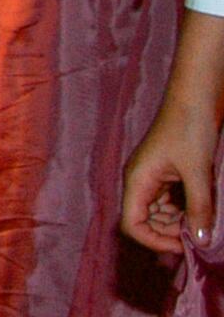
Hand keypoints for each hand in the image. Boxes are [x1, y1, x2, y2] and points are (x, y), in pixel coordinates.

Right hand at [127, 11, 223, 255]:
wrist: (198, 94)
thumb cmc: (189, 126)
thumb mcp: (198, 172)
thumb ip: (198, 209)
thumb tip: (201, 242)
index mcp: (137, 179)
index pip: (133, 224)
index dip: (156, 241)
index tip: (186, 245)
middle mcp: (141, 180)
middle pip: (147, 221)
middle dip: (172, 232)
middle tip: (202, 232)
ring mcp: (156, 175)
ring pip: (163, 212)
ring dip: (182, 221)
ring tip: (206, 218)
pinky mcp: (170, 171)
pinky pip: (174, 200)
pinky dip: (188, 208)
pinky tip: (206, 206)